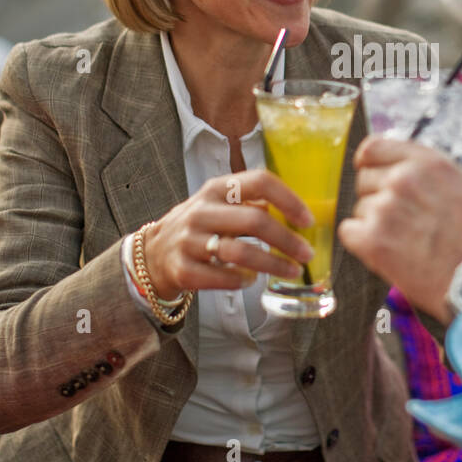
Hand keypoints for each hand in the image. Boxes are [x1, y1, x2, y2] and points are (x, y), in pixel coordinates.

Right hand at [142, 169, 313, 298]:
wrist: (153, 254)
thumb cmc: (200, 227)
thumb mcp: (220, 204)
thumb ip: (252, 203)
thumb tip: (296, 213)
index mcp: (217, 189)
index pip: (259, 182)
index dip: (289, 200)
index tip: (307, 220)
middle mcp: (202, 211)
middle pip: (254, 221)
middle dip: (287, 240)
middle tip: (306, 255)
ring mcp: (189, 241)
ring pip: (240, 252)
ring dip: (273, 264)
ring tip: (292, 272)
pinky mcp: (183, 270)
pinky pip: (222, 277)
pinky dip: (242, 280)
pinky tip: (251, 280)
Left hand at [338, 137, 461, 324]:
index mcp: (427, 163)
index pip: (374, 147)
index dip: (369, 160)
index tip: (370, 170)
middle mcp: (402, 180)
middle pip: (364, 179)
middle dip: (377, 196)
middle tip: (400, 219)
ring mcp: (385, 209)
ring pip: (360, 208)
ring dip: (374, 223)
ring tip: (404, 241)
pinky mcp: (372, 241)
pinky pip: (349, 232)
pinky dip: (362, 242)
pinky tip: (387, 252)